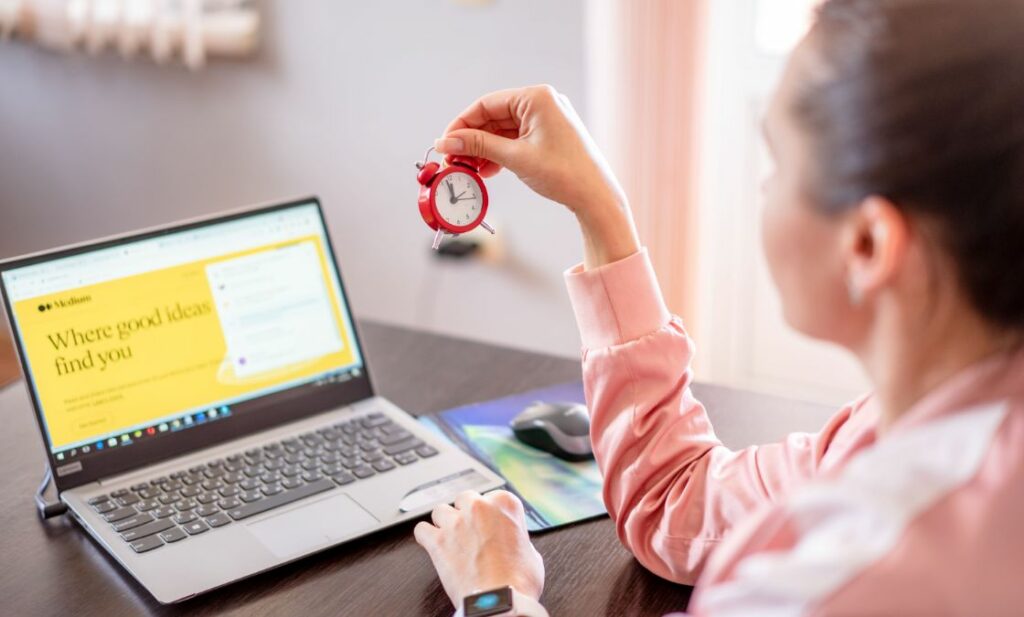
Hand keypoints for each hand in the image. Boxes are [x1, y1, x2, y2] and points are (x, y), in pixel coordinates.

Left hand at [414, 490, 544, 607]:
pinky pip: (421, 529)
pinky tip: (433, 544)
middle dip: (466, 513)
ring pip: (441, 511)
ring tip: (452, 539)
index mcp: (504, 504)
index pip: (493, 497)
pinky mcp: (437, 541)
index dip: (491, 514)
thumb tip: (511, 543)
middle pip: (464, 498)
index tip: (491, 526)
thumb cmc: (518, 581)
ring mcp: (455, 523)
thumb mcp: (531, 553)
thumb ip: (517, 538)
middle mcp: (478, 508)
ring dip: (445, 523)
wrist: (499, 601)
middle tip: (472, 533)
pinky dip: (426, 537)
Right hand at [435, 85, 639, 267]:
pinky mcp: (548, 136)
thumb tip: (447, 141)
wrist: (595, 197)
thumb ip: (478, 146)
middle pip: (493, 117)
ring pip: (503, 131)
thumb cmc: (563, 174)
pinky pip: (515, 140)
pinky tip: (486, 171)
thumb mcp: (515, 158)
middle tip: (453, 159)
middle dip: (472, 140)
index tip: (444, 143)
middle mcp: (542, 103)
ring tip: (468, 169)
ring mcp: (546, 119)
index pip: (487, 104)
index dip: (462, 124)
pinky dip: (499, 154)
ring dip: (484, 149)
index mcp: (537, 97)